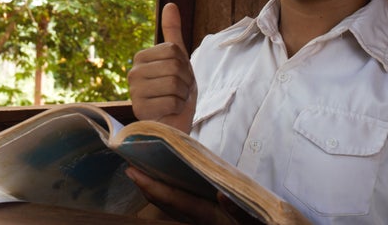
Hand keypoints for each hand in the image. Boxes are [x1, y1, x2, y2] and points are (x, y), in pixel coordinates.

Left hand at [126, 167, 261, 224]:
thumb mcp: (259, 222)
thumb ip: (241, 212)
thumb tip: (221, 194)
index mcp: (212, 218)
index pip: (178, 201)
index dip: (154, 187)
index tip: (133, 172)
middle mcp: (204, 222)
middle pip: (170, 206)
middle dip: (148, 188)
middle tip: (129, 168)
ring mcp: (206, 223)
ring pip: (175, 210)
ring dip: (158, 194)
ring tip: (143, 176)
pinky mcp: (211, 221)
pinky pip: (186, 210)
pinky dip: (173, 198)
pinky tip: (169, 189)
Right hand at [127, 3, 196, 133]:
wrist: (175, 122)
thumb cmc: (176, 91)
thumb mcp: (178, 59)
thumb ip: (172, 32)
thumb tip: (170, 4)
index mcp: (141, 58)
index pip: (174, 50)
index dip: (185, 65)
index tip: (179, 77)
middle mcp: (132, 73)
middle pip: (175, 66)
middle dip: (185, 82)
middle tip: (178, 92)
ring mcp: (134, 92)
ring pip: (174, 83)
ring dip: (182, 96)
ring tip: (173, 101)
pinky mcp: (139, 111)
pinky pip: (171, 102)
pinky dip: (176, 109)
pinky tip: (168, 113)